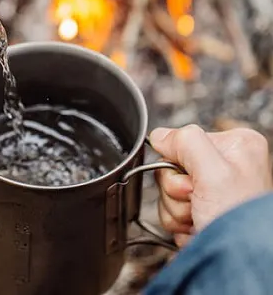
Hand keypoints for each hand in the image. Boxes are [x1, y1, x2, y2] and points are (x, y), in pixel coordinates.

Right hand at [149, 125, 272, 246]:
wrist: (240, 263)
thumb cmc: (240, 222)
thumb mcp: (214, 172)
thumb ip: (186, 142)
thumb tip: (159, 136)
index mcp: (234, 146)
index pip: (179, 142)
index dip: (176, 166)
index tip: (192, 183)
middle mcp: (225, 167)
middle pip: (170, 169)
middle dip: (176, 193)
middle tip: (197, 204)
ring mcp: (214, 192)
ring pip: (169, 193)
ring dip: (177, 211)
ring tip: (200, 219)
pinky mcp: (203, 212)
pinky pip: (172, 212)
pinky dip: (180, 224)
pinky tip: (198, 228)